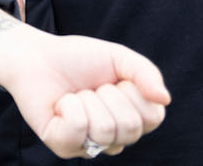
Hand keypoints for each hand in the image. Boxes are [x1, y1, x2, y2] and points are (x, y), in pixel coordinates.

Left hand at [5, 30, 168, 158]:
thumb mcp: (118, 57)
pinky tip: (60, 105)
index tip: (114, 79)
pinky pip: (77, 129)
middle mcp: (114, 138)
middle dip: (107, 95)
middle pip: (129, 128)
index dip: (133, 91)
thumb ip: (146, 73)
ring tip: (75, 95)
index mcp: (132, 118)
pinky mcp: (63, 146)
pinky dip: (68, 106)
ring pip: (104, 130)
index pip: (153, 118)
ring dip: (86, 100)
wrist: (37, 56)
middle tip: (91, 87)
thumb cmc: (79, 59)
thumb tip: (165, 99)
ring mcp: (89, 146)